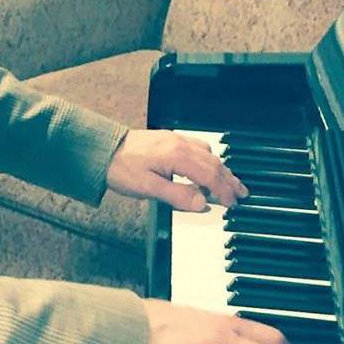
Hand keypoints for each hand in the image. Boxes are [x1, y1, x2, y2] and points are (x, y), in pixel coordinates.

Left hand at [107, 129, 248, 211]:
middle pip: (213, 163)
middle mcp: (180, 144)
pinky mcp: (168, 139)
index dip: (223, 191)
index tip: (231, 203)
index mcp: (177, 155)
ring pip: (208, 154)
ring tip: (230, 183)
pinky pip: (197, 148)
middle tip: (241, 194)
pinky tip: (208, 167)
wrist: (102, 149)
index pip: (209, 175)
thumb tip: (201, 203)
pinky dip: (209, 160)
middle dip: (229, 180)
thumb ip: (177, 195)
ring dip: (221, 169)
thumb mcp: (148, 188)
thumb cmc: (120, 168)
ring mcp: (175, 139)